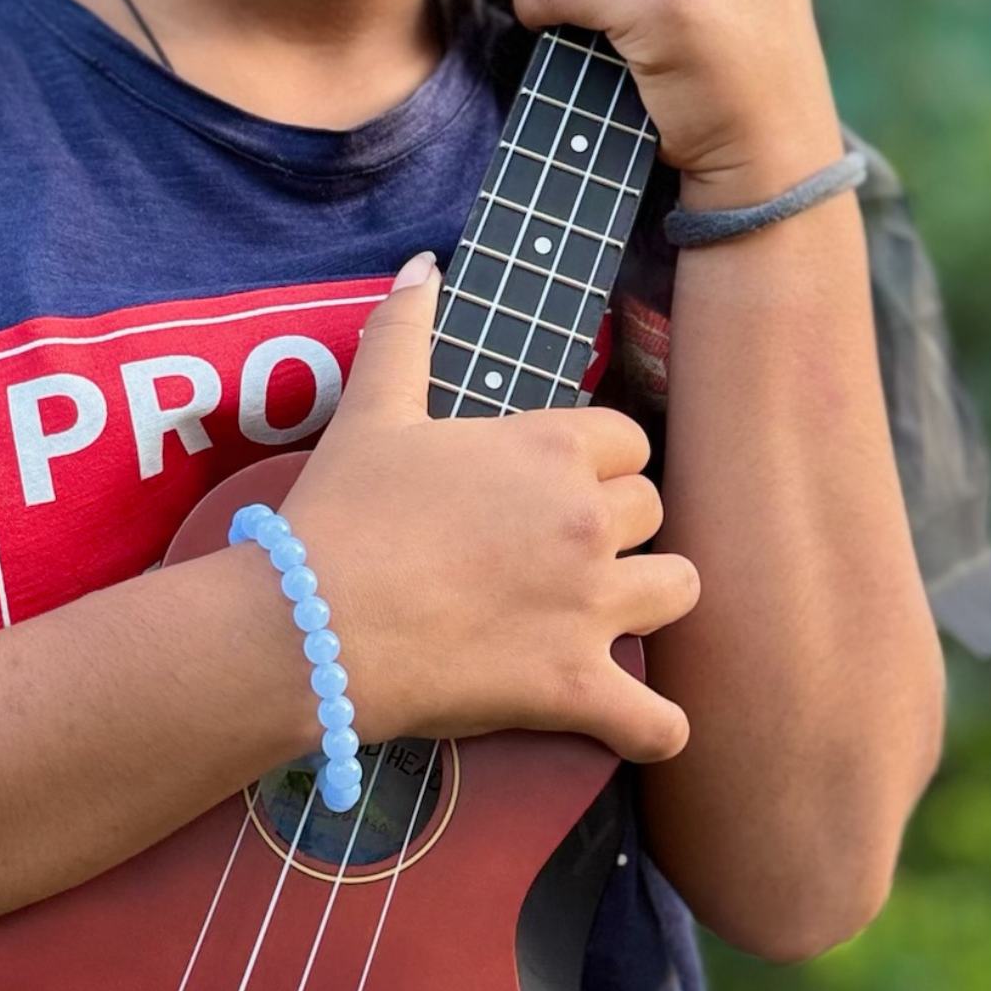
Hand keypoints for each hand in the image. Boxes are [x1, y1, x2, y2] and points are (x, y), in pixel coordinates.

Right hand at [285, 259, 697, 760]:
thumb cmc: (340, 514)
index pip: (628, 440)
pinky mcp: (574, 687)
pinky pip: (659, 719)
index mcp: (553, 448)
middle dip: (616, 528)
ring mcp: (590, 606)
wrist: (310, 624)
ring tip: (606, 613)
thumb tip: (420, 265)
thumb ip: (404, 331)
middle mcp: (588, 520)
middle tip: (557, 551)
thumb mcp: (372, 410)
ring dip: (650, 599)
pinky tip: (639, 718)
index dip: (596, 462)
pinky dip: (656, 724)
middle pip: (652, 510)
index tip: (554, 487)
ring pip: (680, 589)